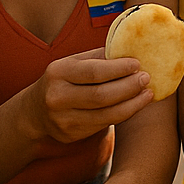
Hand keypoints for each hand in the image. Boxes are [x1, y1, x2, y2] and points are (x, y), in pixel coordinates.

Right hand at [26, 49, 152, 143]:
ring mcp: (63, 118)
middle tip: (147, 78)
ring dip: (132, 104)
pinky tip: (135, 104)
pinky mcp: (71, 134)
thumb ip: (99, 58)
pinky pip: (104, 123)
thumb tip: (133, 50)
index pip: (93, 71)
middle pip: (101, 95)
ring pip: (106, 114)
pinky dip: (124, 114)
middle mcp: (57, 97)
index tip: (138, 64)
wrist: (35, 112)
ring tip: (148, 93)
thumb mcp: (73, 63)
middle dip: (129, 87)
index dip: (119, 69)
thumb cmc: (64, 80)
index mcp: (58, 72)